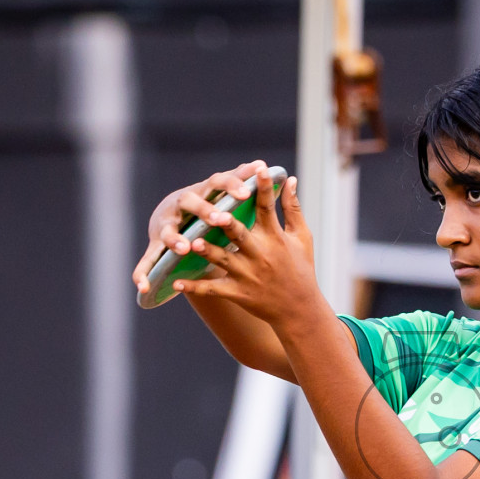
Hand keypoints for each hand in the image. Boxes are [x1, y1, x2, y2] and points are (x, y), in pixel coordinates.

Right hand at [130, 161, 264, 292]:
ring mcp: (165, 225)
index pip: (216, 183)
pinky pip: (148, 261)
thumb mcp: (220, 193)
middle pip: (190, 202)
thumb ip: (238, 181)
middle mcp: (180, 205)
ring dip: (175, 239)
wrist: (173, 216)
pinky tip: (143, 287)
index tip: (246, 193)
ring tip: (184, 249)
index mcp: (202, 191)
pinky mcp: (155, 246)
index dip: (230, 186)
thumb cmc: (205, 204)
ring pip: (168, 231)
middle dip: (205, 210)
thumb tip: (259, 164)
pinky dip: (143, 273)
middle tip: (222, 219)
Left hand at [167, 160, 326, 329]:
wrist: (299, 309)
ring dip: (207, 251)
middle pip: (240, 235)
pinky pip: (213, 289)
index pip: (267, 208)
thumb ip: (293, 208)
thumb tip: (290, 180)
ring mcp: (247, 275)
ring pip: (222, 260)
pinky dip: (194, 287)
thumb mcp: (302, 237)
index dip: (263, 188)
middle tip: (214, 212)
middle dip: (228, 224)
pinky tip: (176, 283)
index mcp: (275, 238)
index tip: (258, 169)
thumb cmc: (301, 268)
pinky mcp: (238, 292)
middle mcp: (260, 255)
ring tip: (191, 242)